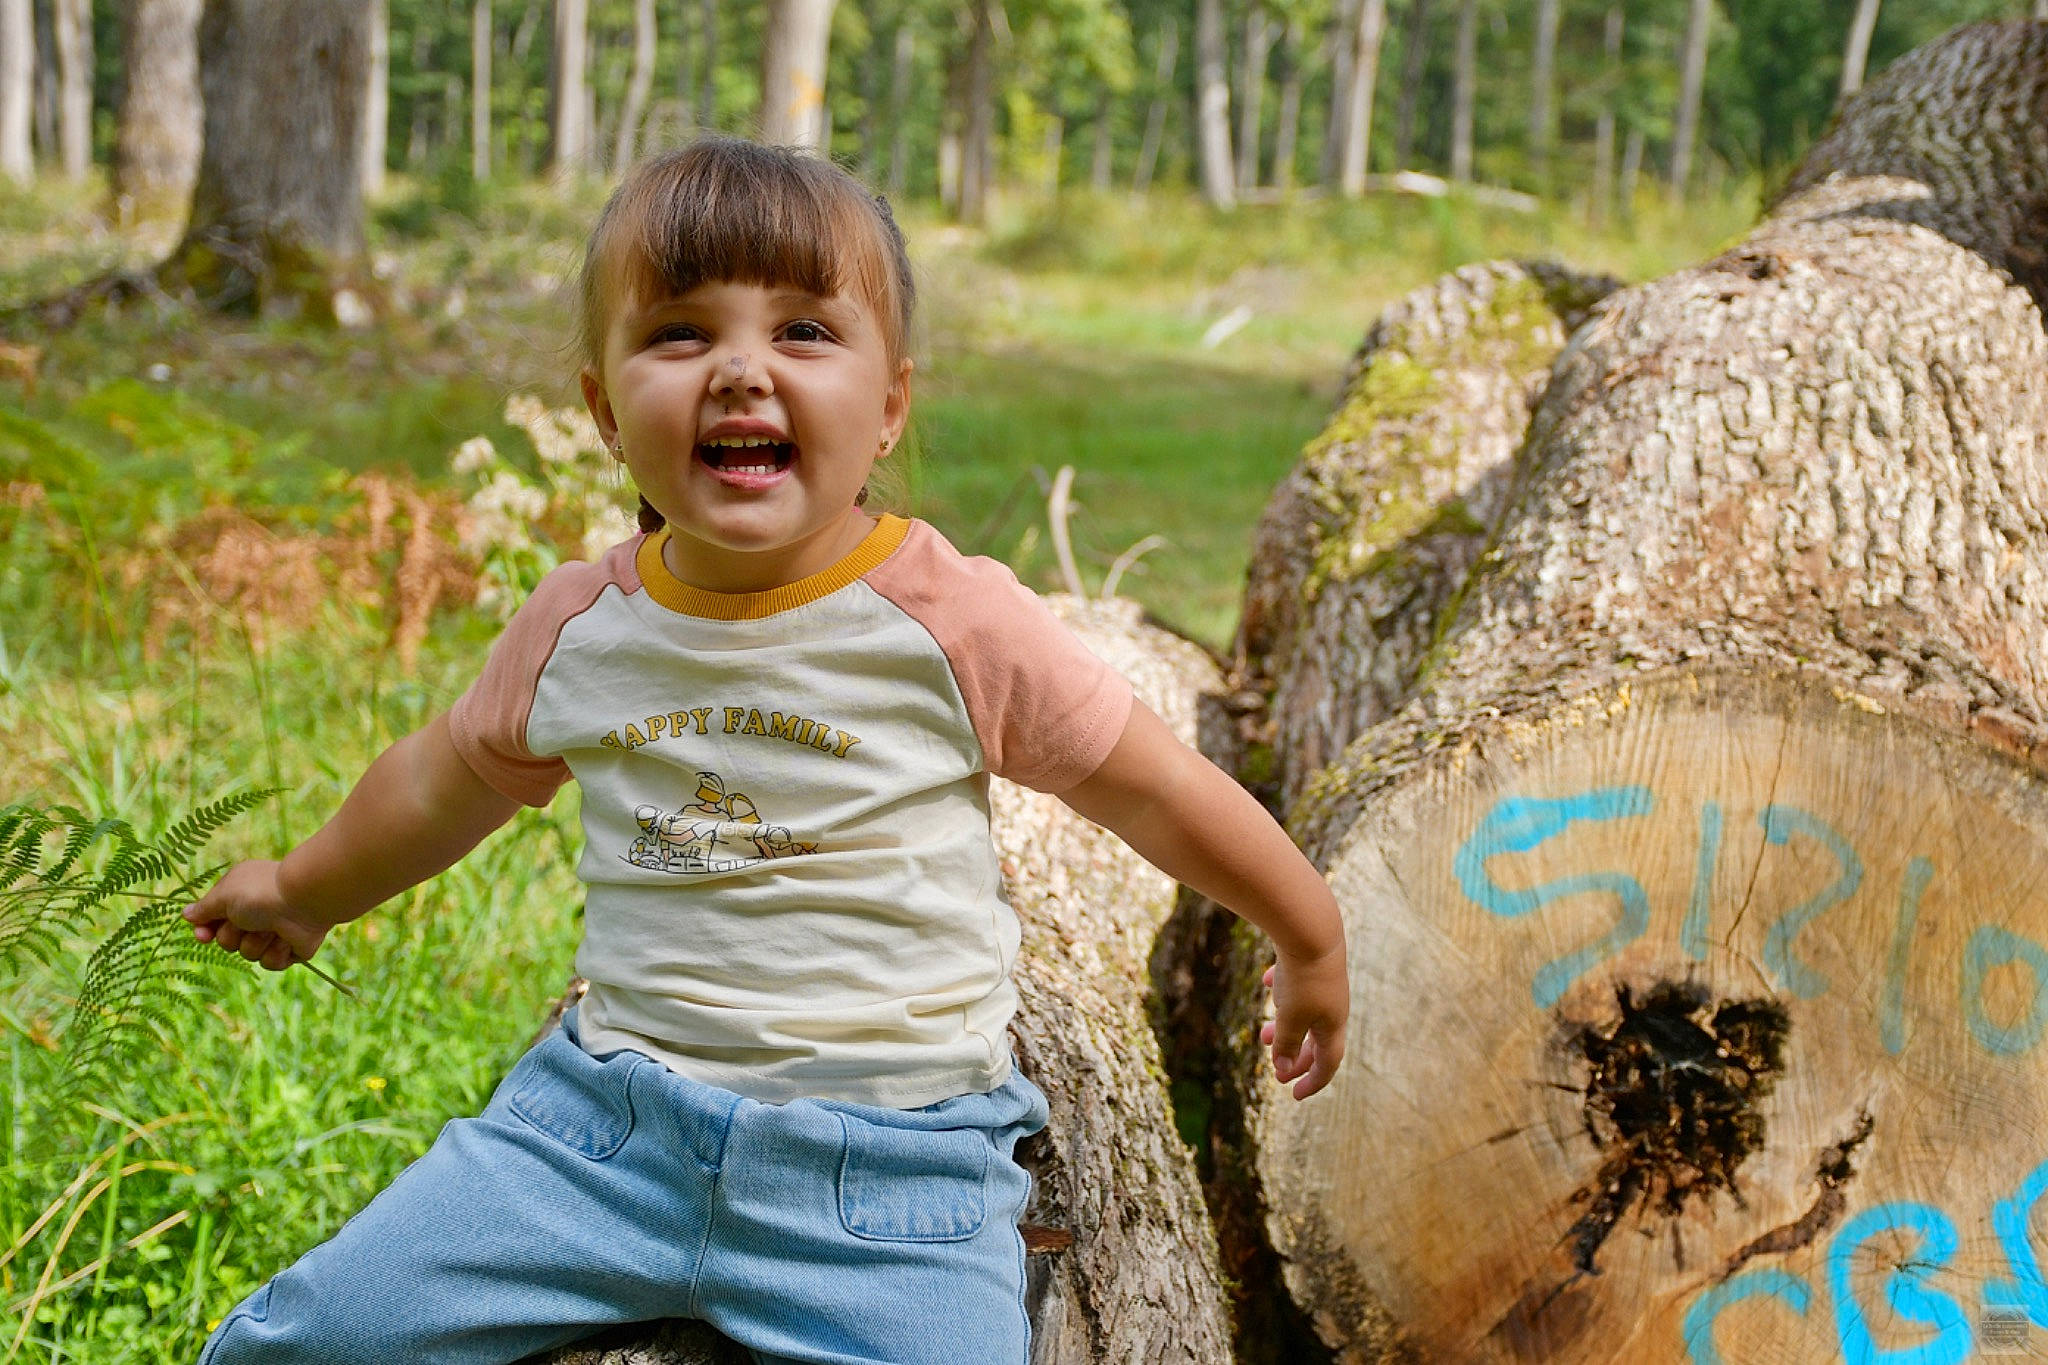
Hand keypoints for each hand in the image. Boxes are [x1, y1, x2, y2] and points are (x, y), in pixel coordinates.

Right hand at [183, 860, 330, 972]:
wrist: (305, 901)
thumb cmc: (261, 893)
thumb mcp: (224, 895)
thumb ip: (204, 908)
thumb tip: (186, 914)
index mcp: (239, 896)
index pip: (212, 921)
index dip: (205, 932)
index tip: (204, 936)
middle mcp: (255, 914)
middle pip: (227, 941)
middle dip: (233, 936)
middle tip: (248, 921)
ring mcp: (273, 932)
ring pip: (249, 954)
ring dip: (257, 942)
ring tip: (272, 927)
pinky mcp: (290, 948)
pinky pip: (270, 963)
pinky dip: (276, 952)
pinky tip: (286, 938)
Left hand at [1258, 947, 1348, 1099]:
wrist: (1312, 930)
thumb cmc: (1303, 979)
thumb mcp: (1291, 1018)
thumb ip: (1286, 1046)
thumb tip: (1283, 1070)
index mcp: (1333, 1025)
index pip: (1328, 1063)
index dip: (1313, 1082)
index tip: (1294, 1095)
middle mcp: (1333, 1006)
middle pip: (1317, 1041)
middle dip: (1296, 1057)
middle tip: (1276, 1068)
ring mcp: (1325, 983)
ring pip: (1305, 1013)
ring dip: (1285, 1027)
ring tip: (1263, 1033)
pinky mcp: (1313, 963)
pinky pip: (1298, 982)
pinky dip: (1283, 989)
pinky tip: (1267, 982)